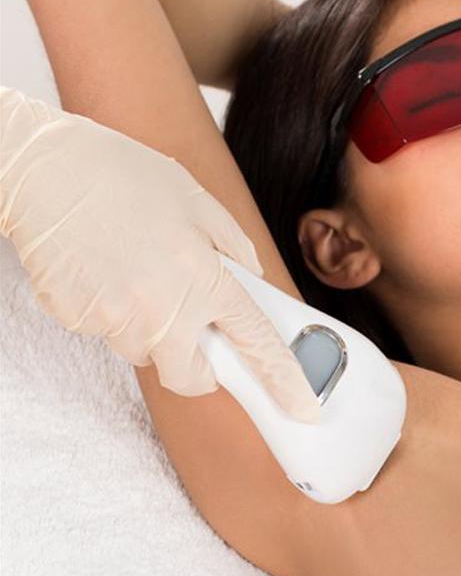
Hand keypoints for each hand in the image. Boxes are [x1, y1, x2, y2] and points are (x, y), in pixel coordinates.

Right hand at [0, 86, 321, 423]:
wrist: (43, 168)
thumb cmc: (123, 176)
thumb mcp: (200, 202)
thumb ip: (235, 249)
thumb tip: (251, 282)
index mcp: (204, 279)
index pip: (256, 344)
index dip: (284, 381)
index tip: (302, 407)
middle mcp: (163, 310)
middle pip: (191, 377)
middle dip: (198, 365)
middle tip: (191, 329)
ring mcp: (115, 320)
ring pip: (145, 352)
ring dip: (151, 329)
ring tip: (136, 271)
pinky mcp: (77, 320)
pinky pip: (106, 332)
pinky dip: (112, 311)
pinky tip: (105, 269)